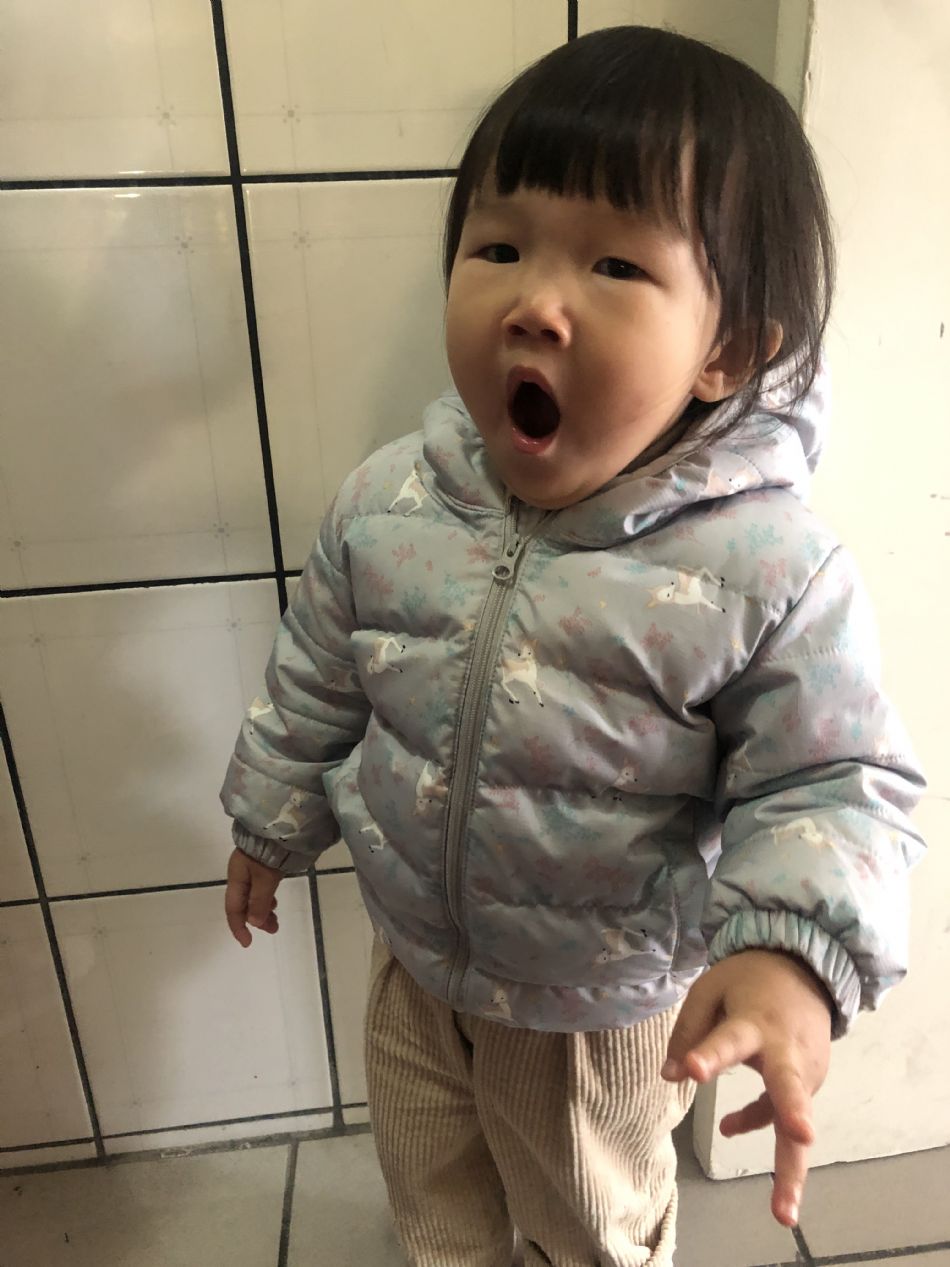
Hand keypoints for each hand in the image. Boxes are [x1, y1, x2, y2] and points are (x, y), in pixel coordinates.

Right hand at [225, 847, 282, 946]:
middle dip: (255, 919)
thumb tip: (254, 923)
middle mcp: (241, 874)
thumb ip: (259, 901)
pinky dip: (267, 897)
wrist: (280, 824)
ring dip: (263, 910)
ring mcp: (252, 868)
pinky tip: (274, 900)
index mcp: (237, 877)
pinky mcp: (263, 863)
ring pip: (253, 896)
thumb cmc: (270, 851)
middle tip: (273, 929)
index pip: (233, 909)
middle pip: (243, 903)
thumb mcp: (265, 877)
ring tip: (276, 919)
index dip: (239, 927)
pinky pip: (260, 887)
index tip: (248, 943)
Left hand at [661, 949, 832, 1227]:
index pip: (729, 1039)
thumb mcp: (710, 989)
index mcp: (755, 1021)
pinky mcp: (808, 1084)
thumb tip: (670, 1076)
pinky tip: (727, 1126)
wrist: (805, 970)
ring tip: (784, 1213)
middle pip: (790, 1086)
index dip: (709, 1054)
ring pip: (797, 1122)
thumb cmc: (749, 981)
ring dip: (793, 1168)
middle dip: (794, 1113)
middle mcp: (785, 1050)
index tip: (691, 1070)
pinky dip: (760, 1124)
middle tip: (801, 1135)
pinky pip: (783, 1117)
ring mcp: (803, 1071)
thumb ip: (689, 1030)